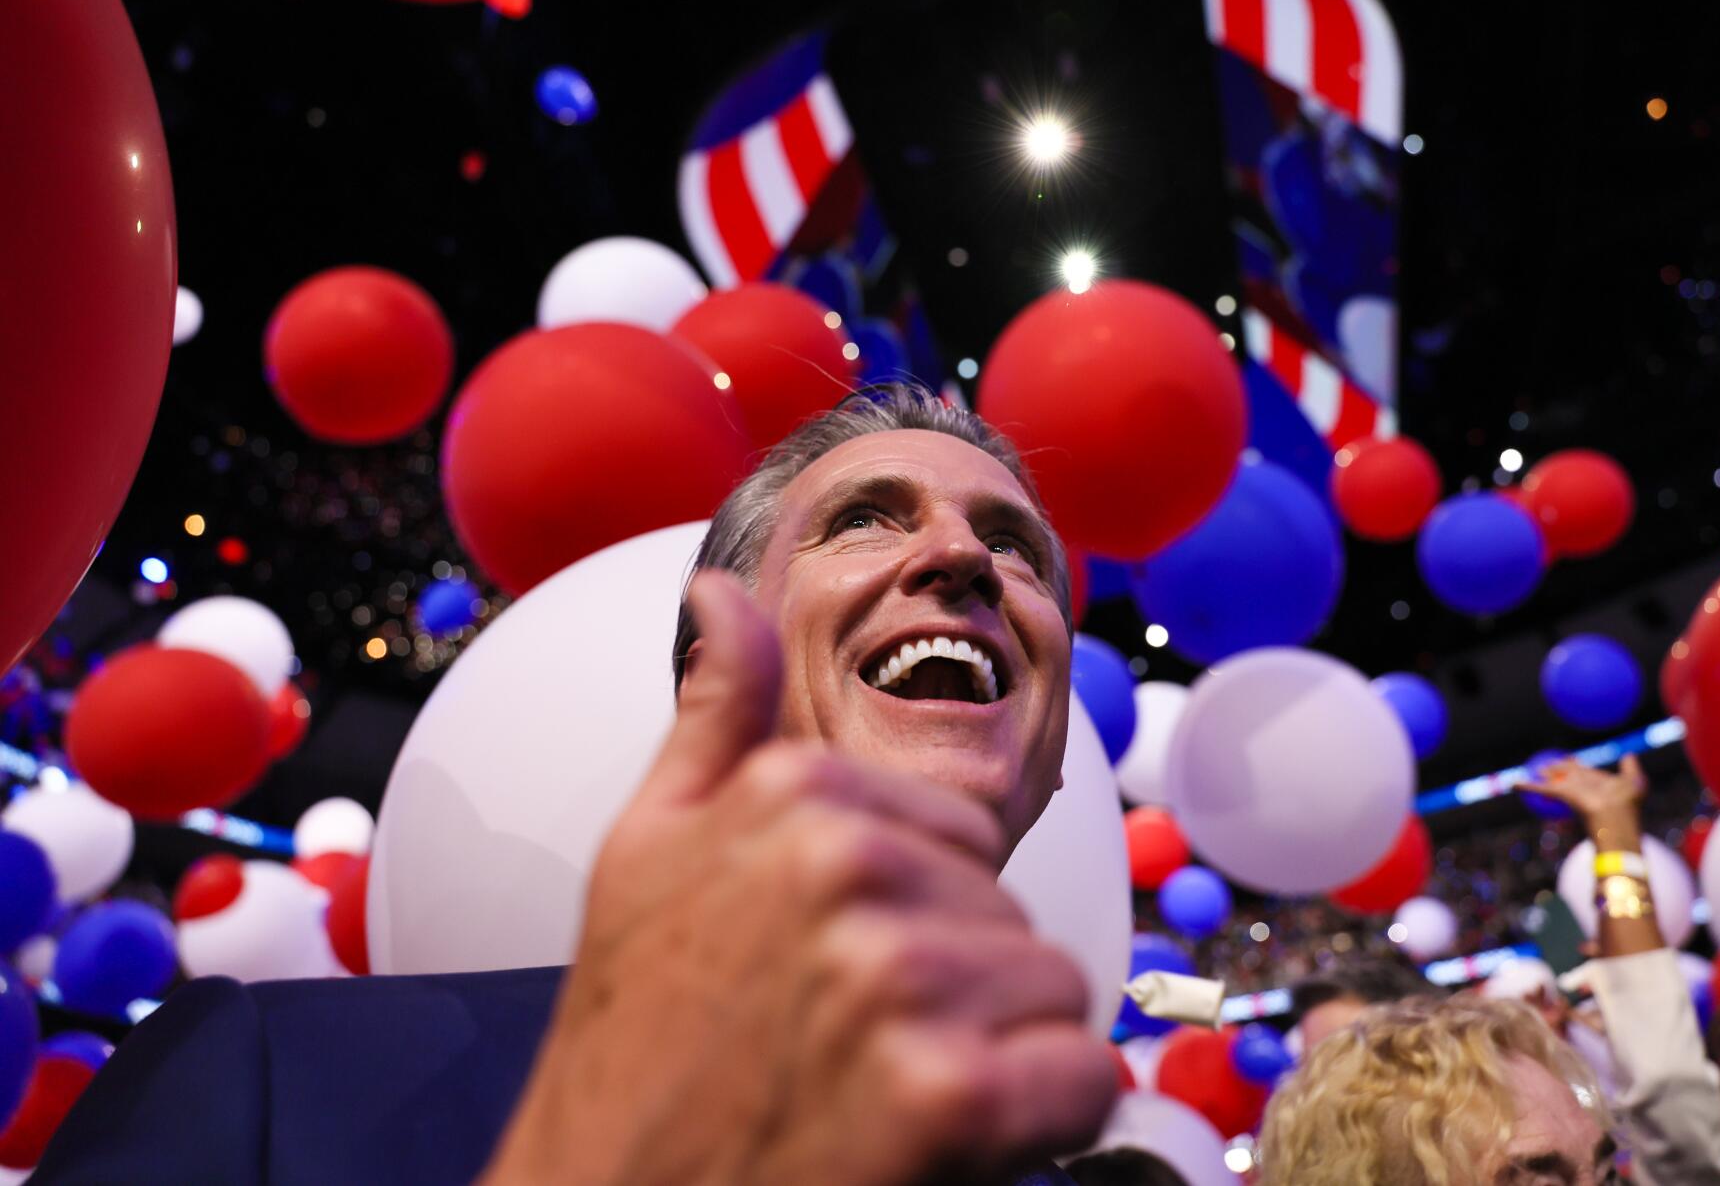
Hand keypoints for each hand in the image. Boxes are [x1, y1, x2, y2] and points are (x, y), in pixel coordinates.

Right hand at [479, 573, 1116, 1185]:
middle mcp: (847, 866)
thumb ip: (714, 718)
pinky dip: (1039, 1125)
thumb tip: (726, 593)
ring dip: (995, 1058)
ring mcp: (898, 975)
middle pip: (1008, 913)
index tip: (836, 975)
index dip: (918, 917)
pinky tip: (947, 1142)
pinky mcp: (946, 1093)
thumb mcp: (647, 853)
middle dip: (958, 990)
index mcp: (793, 793)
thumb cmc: (631, 1046)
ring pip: (1053, 991)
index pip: (961, 833)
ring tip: (885, 1096)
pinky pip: (1083, 1078)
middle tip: (851, 1051)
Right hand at [1517, 754, 1646, 848]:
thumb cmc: (1627, 804)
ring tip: (1536, 770)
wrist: (1616, 819)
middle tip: (1548, 765)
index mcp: (1599, 784)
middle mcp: (1584, 787)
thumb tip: (1628, 754)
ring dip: (1544, 776)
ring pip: (1555, 781)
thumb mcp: (1634, 783)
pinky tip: (1515, 784)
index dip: (1577, 766)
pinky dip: (1528, 786)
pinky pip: (1543, 788)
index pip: (1585, 773)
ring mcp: (1572, 792)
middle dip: (1559, 769)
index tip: (1569, 758)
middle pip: (1568, 775)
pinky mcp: (1562, 795)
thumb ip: (1630, 768)